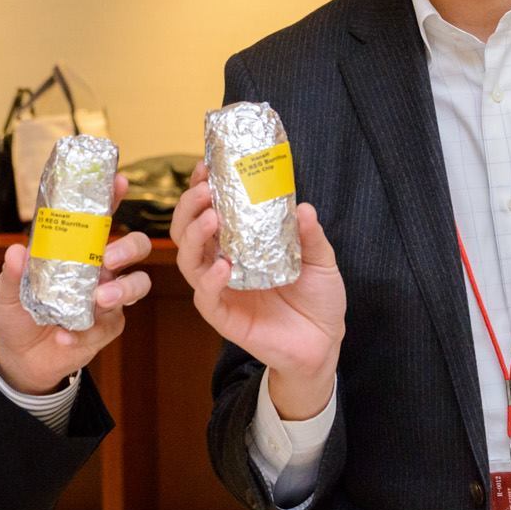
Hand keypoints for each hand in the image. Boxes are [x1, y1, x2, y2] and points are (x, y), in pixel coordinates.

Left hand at [0, 175, 153, 395]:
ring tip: (99, 299)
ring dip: (122, 289)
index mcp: (78, 250)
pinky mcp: (108, 328)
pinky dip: (87, 330)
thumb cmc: (19, 314)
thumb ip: (13, 273)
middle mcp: (100, 269)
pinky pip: (109, 325)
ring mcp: (108, 298)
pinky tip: (63, 336)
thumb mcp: (8, 291)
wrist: (21, 359)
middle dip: (129, 247)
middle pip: (136, 246)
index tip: (119, 182)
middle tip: (108, 258)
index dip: (112, 198)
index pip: (100, 218)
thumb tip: (16, 251)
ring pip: (138, 283)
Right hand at [171, 160, 345, 419]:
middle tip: (205, 190)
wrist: (324, 343)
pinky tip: (223, 266)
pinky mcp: (223, 316)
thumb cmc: (317, 297)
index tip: (206, 166)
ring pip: (188, 259)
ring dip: (194, 236)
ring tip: (211, 219)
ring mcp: (220, 289)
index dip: (201, 188)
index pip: (209, 210)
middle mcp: (222, 261)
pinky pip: (205, 297)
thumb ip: (310, 235)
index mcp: (240, 243)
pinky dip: (209, 280)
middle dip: (189, 206)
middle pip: (186, 230)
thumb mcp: (320, 259)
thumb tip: (302, 206)